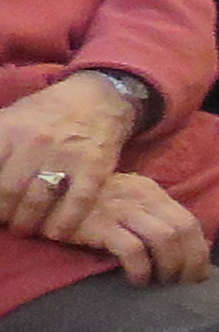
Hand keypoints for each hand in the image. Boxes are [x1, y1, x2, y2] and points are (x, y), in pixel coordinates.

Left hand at [0, 73, 145, 243]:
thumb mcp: (9, 118)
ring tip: (26, 229)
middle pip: (8, 192)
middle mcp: (34, 141)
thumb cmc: (45, 113)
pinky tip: (56, 233)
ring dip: (28, 223)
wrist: (96, 99)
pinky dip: (63, 223)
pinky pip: (76, 203)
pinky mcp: (94, 166)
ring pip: (37, 201)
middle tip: (7, 222)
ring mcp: (65, 154)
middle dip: (4, 215)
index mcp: (8, 129)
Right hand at [67, 168, 207, 287]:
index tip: (197, 275)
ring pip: (165, 238)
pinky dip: (142, 269)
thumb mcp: (121, 204)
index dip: (198, 252)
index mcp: (149, 190)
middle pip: (183, 230)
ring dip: (170, 266)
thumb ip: (147, 218)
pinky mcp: (99, 224)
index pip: (188, 221)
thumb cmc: (83, 208)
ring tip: (162, 284)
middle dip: (191, 262)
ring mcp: (120, 208)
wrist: (39, 197)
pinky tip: (138, 280)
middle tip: (183, 285)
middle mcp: (139, 196)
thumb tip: (178, 252)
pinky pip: (134, 249)